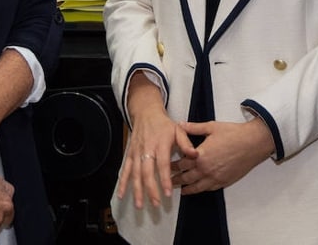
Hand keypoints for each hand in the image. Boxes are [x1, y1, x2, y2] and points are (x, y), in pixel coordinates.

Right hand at [116, 78, 197, 208]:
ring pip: (135, 174)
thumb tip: (195, 155)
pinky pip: (125, 170)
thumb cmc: (164, 125)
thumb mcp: (178, 130)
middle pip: (147, 172)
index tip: (168, 193)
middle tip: (156, 203)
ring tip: (140, 205)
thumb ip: (186, 144)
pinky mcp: (129, 154)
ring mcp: (136, 153)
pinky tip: (122, 195)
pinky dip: (122, 183)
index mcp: (160, 144)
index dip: (164, 179)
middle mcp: (147, 149)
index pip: (162, 164)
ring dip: (137, 190)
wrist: (146, 113)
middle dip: (150, 189)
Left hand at [172, 119, 273, 194]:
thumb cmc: (233, 133)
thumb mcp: (211, 127)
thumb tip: (180, 124)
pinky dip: (199, 190)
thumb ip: (193, 127)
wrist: (253, 143)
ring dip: (186, 188)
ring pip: (196, 187)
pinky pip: (208, 189)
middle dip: (175, 179)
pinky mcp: (224, 182)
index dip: (172, 165)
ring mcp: (215, 178)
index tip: (166, 166)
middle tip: (168, 181)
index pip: (181, 163)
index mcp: (200, 156)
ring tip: (179, 190)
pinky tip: (195, 190)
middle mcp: (205, 169)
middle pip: (186, 177)